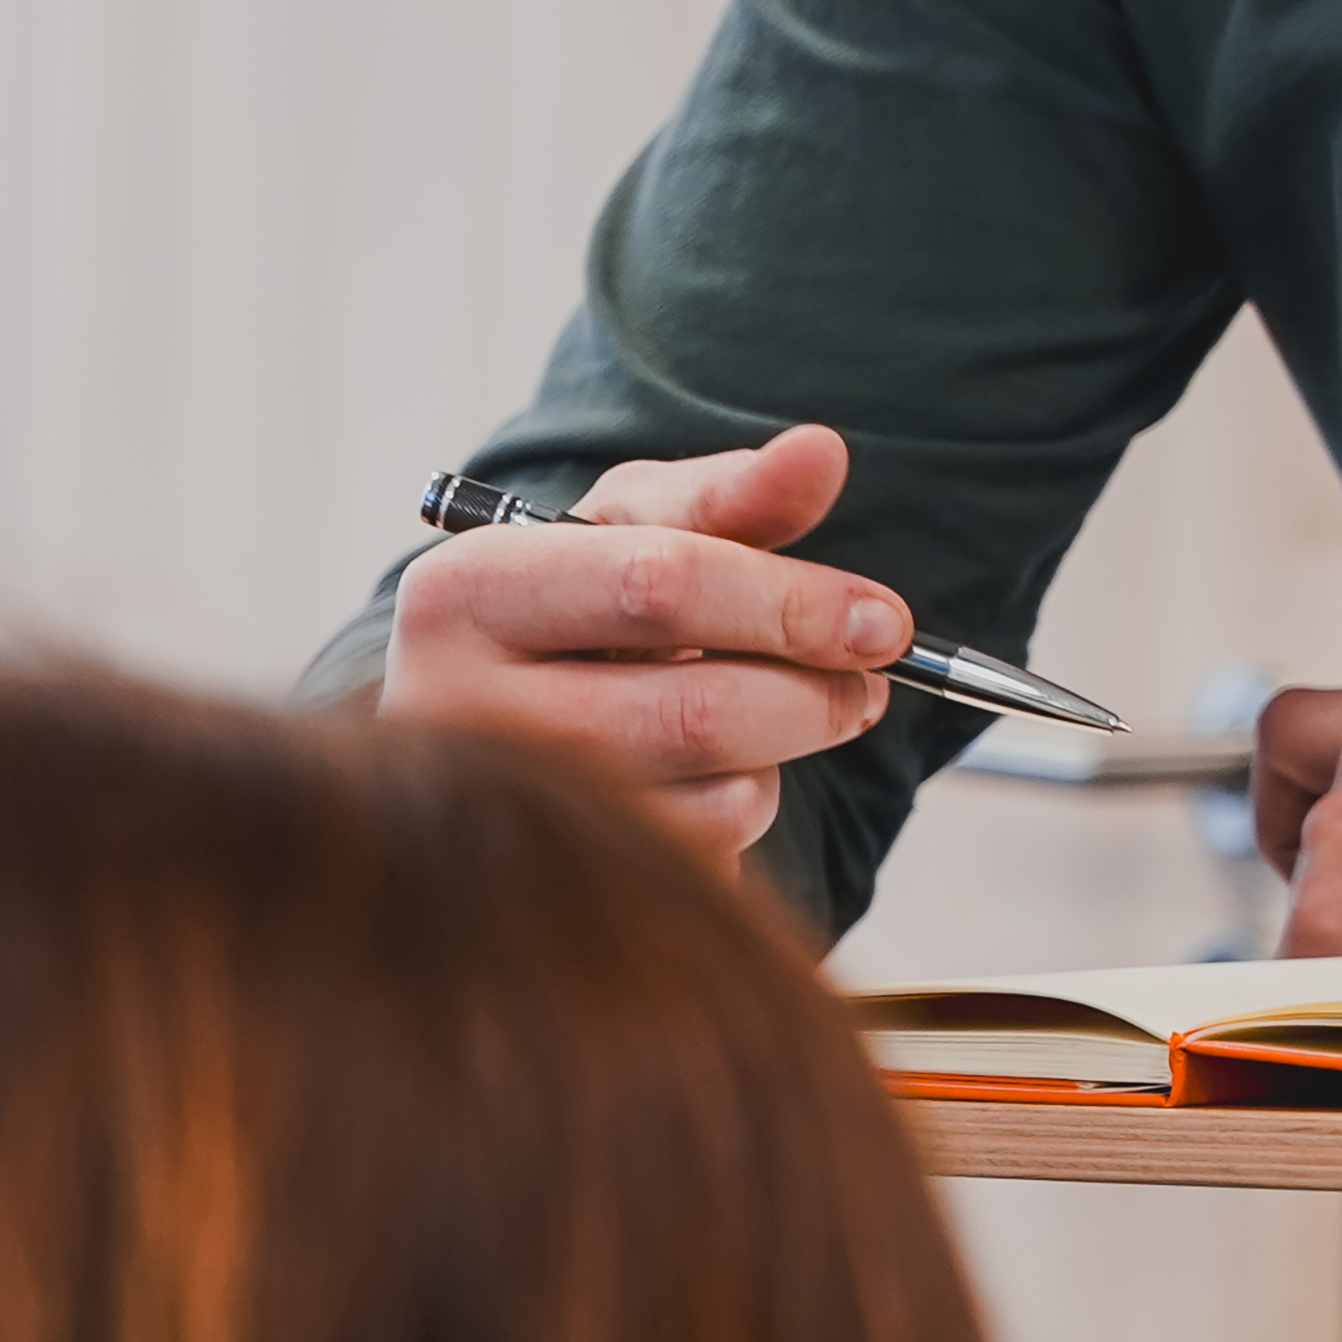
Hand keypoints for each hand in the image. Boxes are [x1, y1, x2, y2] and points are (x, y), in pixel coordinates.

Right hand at [373, 420, 916, 855]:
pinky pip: (705, 858)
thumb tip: (821, 452)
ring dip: (780, 754)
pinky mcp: (550, 888)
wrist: (480, 719)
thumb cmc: (568, 609)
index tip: (883, 621)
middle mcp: (457, 714)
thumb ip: (730, 495)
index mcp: (464, 593)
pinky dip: (742, 810)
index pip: (659, 587)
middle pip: (699, 711)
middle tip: (865, 681)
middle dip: (815, 695)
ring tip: (767, 712)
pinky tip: (707, 772)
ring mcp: (501, 815)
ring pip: (714, 800)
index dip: (793, 602)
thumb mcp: (631, 528)